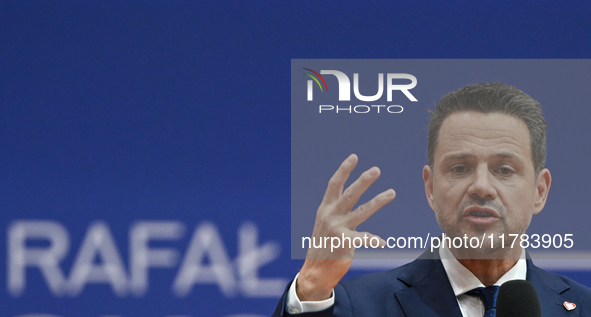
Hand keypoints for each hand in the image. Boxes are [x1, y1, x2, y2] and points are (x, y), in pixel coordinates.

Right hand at [296, 154, 395, 300]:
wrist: (315, 271)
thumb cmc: (323, 246)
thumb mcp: (325, 225)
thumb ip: (338, 213)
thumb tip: (358, 212)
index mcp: (325, 209)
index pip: (334, 185)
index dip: (344, 170)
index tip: (354, 157)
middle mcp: (330, 216)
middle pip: (349, 194)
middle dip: (363, 181)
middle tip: (376, 169)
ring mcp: (337, 229)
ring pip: (361, 211)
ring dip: (378, 201)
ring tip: (392, 192)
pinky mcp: (344, 243)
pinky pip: (364, 238)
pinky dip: (373, 239)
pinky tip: (382, 242)